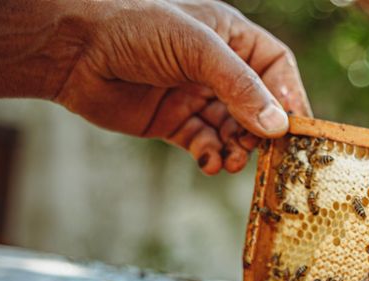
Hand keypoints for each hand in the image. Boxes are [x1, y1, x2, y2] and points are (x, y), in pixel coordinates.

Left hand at [52, 0, 310, 173]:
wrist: (72, 50)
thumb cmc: (134, 29)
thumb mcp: (197, 49)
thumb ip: (241, 87)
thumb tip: (278, 126)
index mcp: (229, 37)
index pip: (276, 67)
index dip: (289, 95)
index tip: (296, 126)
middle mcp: (217, 67)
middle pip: (259, 106)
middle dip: (262, 131)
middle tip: (262, 150)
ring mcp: (195, 95)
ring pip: (234, 130)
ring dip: (239, 148)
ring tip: (233, 161)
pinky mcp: (174, 122)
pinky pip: (205, 144)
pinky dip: (212, 156)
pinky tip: (210, 163)